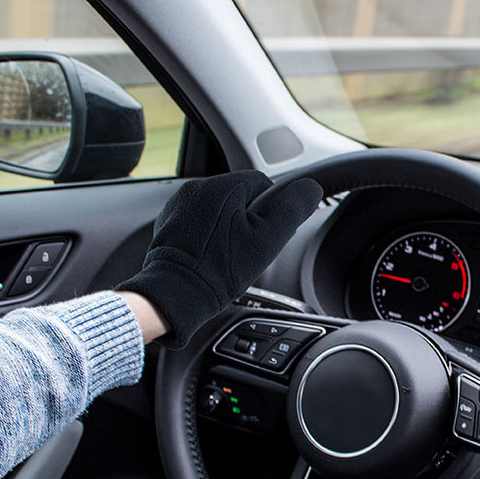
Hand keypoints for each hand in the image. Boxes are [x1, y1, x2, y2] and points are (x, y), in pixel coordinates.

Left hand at [116, 170, 321, 347]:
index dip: (271, 211)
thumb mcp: (267, 240)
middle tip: (246, 249)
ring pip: (219, 209)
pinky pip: (199, 221)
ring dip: (228, 227)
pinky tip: (209, 256)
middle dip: (248, 220)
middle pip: (240, 196)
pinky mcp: (169, 222)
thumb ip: (291, 209)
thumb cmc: (219, 271)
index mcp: (223, 186)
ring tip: (226, 255)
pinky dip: (208, 236)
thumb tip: (309, 187)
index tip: (264, 235)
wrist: (176, 294)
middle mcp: (197, 188)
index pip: (263, 184)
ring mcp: (180, 204)